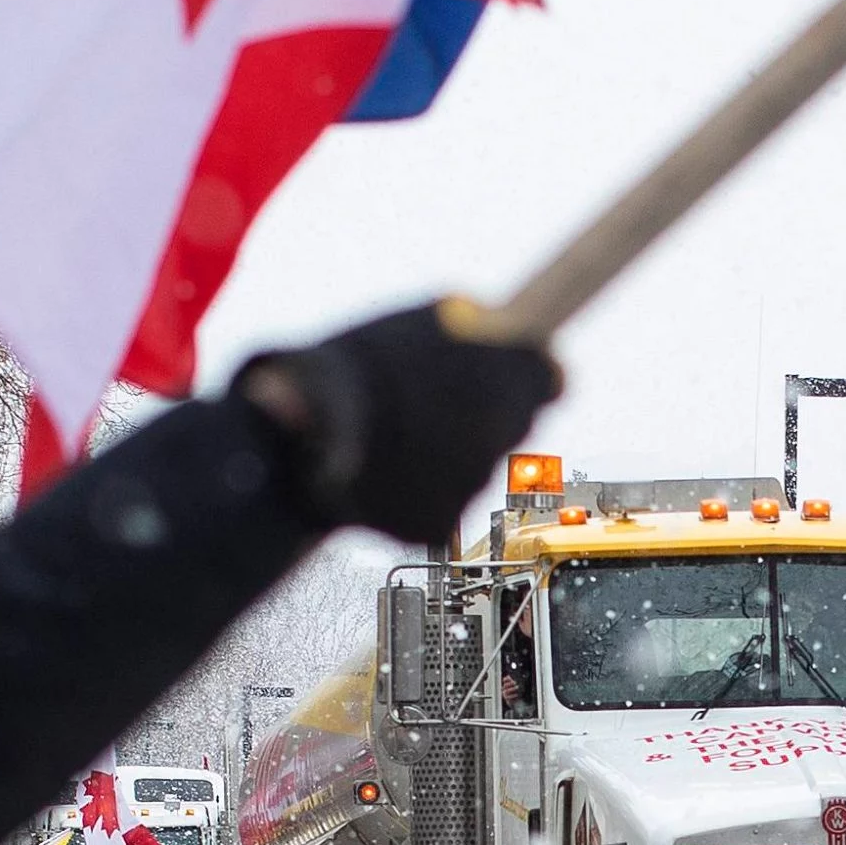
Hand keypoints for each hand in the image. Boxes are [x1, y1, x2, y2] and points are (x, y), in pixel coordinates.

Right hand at [235, 300, 560, 542]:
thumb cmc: (354, 366)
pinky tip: (380, 467)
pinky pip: (439, 502)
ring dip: (447, 449)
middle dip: (485, 411)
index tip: (509, 370)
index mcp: (509, 375)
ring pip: (474, 465)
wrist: (295, 435)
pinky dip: (416, 488)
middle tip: (439, 397)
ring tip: (392, 431)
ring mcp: (473, 484)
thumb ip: (473, 326)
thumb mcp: (418, 320)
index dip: (529, 375)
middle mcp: (503, 434)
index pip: (550, 379)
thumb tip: (498, 325)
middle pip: (514, 423)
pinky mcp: (439, 524)